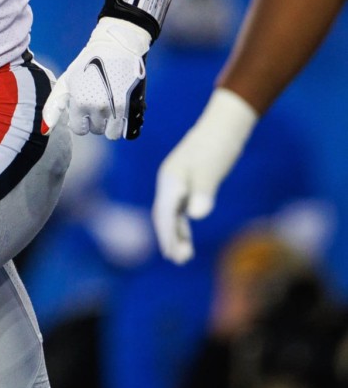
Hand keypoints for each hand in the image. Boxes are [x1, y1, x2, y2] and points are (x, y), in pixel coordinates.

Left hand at [47, 17, 150, 139]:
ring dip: (109, 124)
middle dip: (95, 120)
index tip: (83, 109)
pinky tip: (120, 113)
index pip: (79, 129)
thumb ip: (53, 107)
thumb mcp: (66, 82)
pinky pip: (127, 131)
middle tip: (96, 102)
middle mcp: (98, 107)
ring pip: (111, 134)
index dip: (80, 121)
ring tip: (108, 107)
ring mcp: (117, 107)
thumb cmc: (86, 65)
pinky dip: (122, 126)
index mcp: (80, 102)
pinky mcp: (133, 106)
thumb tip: (44, 131)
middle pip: (96, 130)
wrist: (115, 47)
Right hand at [153, 89, 258, 263]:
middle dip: (169, 238)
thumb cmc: (217, 147)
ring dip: (175, 235)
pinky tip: (187, 239)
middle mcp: (169, 183)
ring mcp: (176, 184)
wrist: (223, 128)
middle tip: (179, 260)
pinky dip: (181, 226)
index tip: (172, 253)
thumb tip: (197, 215)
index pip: (165, 212)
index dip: (167, 234)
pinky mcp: (186, 185)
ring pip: (170, 215)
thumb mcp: (211, 171)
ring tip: (184, 257)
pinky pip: (178, 211)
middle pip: (164, 216)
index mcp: (170, 180)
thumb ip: (204, 193)